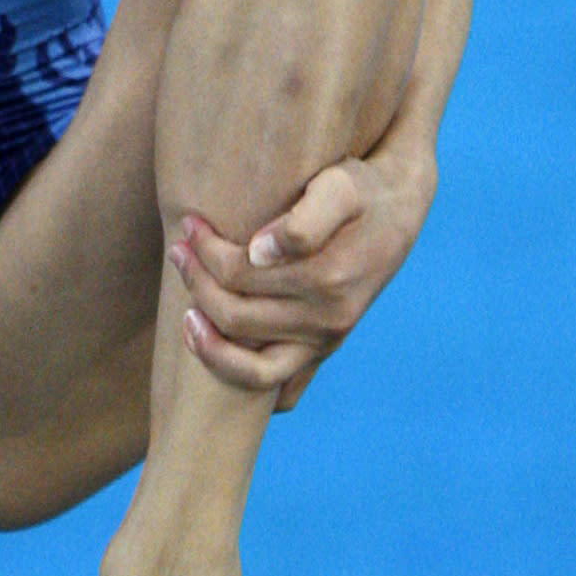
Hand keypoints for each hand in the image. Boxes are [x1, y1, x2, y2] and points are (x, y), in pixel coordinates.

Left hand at [167, 146, 435, 410]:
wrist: (398, 206)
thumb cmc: (362, 189)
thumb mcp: (341, 186)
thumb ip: (304, 219)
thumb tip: (258, 252)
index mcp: (328, 280)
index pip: (239, 275)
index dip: (205, 250)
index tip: (190, 223)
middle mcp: (329, 319)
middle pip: (236, 316)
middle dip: (196, 283)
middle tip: (177, 251)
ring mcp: (327, 341)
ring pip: (254, 373)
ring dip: (209, 347)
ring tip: (185, 316)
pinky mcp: (324, 349)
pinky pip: (281, 388)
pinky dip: (243, 380)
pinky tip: (214, 353)